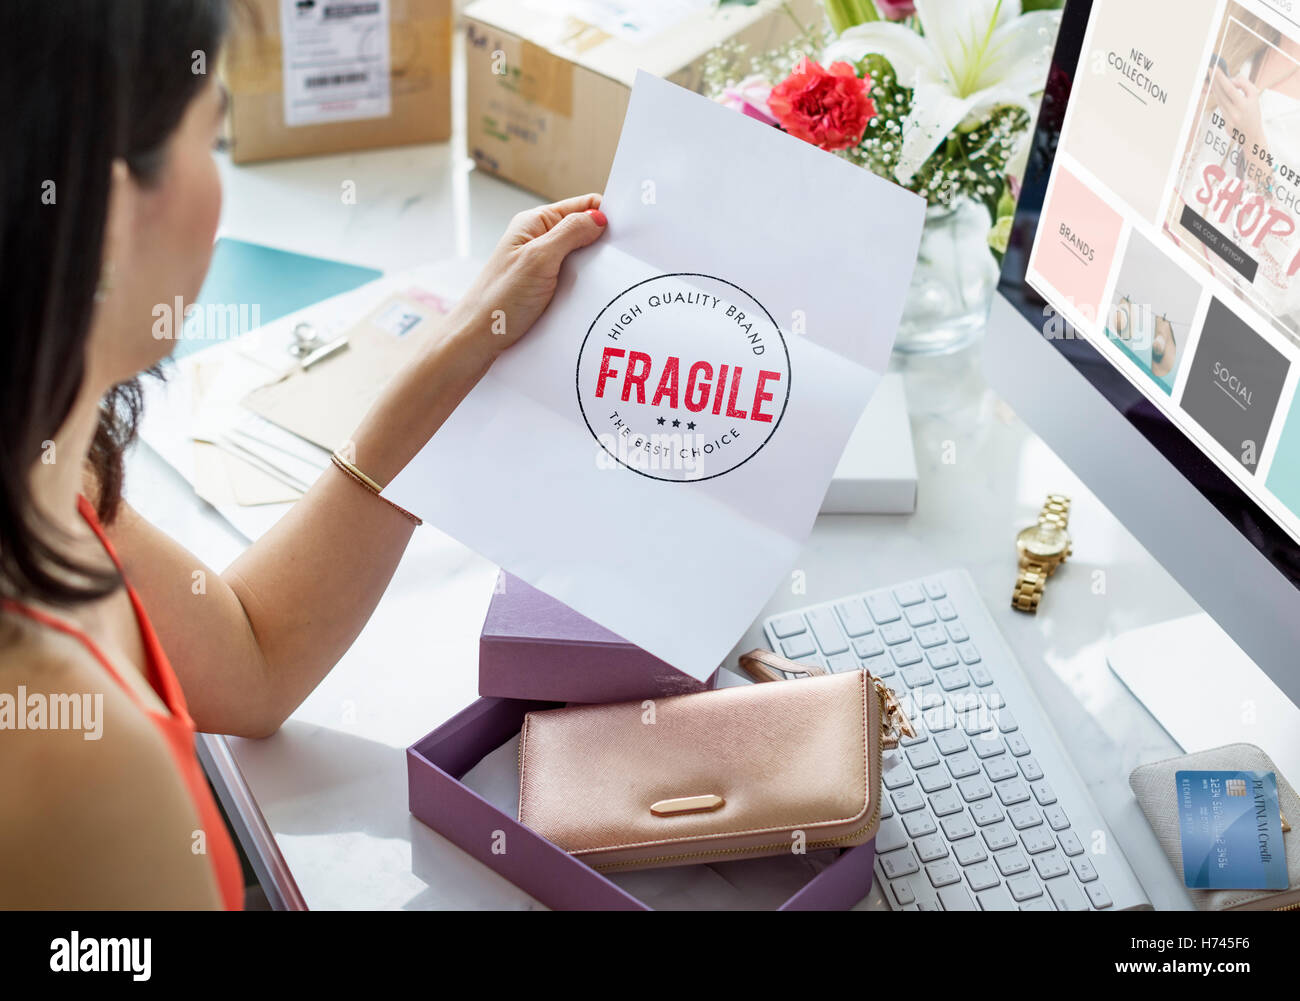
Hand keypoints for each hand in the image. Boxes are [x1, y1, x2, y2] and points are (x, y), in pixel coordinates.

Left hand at [448, 193, 607, 359]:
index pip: (582, 206)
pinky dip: (586, 288)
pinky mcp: (545, 290)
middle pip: (585, 233)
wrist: (477, 341)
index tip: (629, 231)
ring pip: (582, 261)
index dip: (606, 214)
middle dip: (604, 246)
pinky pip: (575, 283)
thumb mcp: (539, 259)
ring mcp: (543, 266)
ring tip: (608, 283)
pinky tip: (593, 299)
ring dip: (596, 271)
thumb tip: (600, 217)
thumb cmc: (499, 300)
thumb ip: (570, 233)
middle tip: (622, 262)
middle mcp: (539, 241)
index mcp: (535, 223)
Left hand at [1213, 68, 1265, 159]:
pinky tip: (1217, 90)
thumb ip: (1245, 85)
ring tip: (1213, 77)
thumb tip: (1232, 79)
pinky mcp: (1223, 122)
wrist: (1252, 135)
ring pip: (1218, 100)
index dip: (1221, 78)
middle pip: (1220, 94)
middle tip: (1209, 69)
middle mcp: (1234, 112)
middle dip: (1214, 81)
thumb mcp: (1254, 96)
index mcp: (1243, 105)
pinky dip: (1219, 97)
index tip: (1214, 69)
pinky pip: (1220, 106)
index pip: (1229, 89)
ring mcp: (1227, 118)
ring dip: (1215, 88)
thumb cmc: (1254, 113)